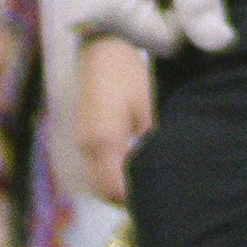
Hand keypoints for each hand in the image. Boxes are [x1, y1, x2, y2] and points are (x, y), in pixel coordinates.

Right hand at [73, 30, 155, 204]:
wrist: (101, 48)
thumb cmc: (129, 73)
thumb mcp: (149, 107)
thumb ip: (152, 142)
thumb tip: (164, 168)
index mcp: (104, 141)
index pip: (117, 188)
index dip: (137, 198)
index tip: (162, 198)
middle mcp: (88, 147)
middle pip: (105, 190)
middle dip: (128, 197)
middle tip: (158, 194)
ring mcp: (83, 142)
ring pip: (98, 181)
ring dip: (118, 188)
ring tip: (147, 184)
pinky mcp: (84, 136)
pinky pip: (96, 168)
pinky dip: (111, 176)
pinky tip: (133, 170)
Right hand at [82, 0, 232, 59]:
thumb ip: (203, 8)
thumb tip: (222, 45)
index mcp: (112, 12)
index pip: (168, 44)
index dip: (183, 15)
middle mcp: (95, 18)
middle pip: (156, 41)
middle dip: (172, 12)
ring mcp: (94, 12)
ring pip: (149, 31)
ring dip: (163, 7)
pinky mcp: (101, 4)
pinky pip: (139, 19)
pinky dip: (152, 3)